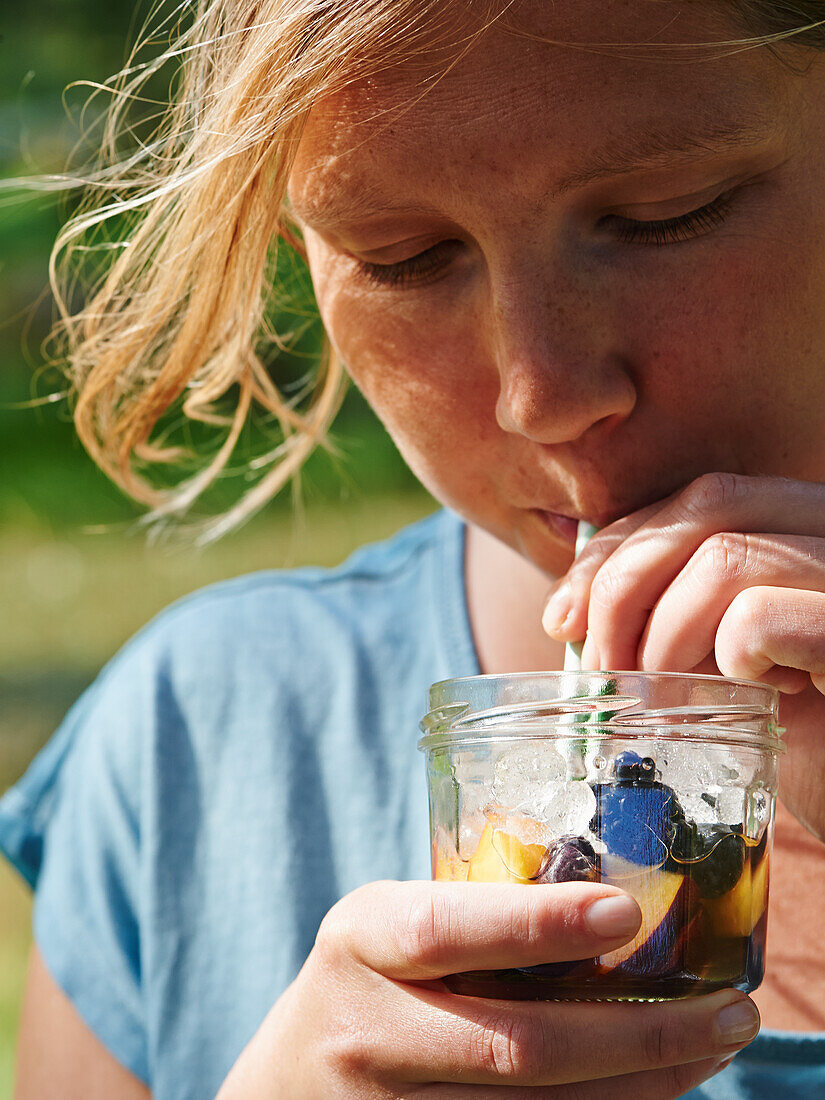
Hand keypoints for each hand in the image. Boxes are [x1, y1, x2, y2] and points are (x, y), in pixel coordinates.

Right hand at [215, 879, 757, 1097]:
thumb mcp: (384, 927)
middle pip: (516, 1044)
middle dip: (637, 1033)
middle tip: (726, 1010)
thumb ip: (465, 919)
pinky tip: (654, 1092)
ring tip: (711, 1049)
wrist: (279, 1092)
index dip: (537, 924)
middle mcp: (369, 1030)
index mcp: (361, 939)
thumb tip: (611, 913)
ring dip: (640, 1086)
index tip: (625, 912)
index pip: (448, 929)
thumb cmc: (358, 985)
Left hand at [541, 472, 824, 839]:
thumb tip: (570, 609)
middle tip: (599, 667)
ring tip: (664, 699)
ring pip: (724, 559)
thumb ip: (671, 610)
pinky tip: (752, 697)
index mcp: (804, 521)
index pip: (696, 498)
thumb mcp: (724, 653)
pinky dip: (726, 661)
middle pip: (709, 504)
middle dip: (623, 586)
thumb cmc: (801, 726)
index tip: (563, 619)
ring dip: (663, 637)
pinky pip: (760, 619)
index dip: (616, 551)